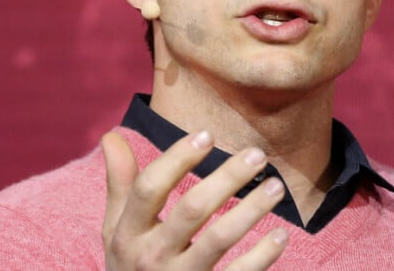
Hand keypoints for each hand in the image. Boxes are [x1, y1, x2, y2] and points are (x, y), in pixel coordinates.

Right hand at [101, 131, 287, 269]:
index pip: (150, 188)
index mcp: (128, 233)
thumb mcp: (117, 228)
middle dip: (227, 178)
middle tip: (257, 154)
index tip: (208, 134)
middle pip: (192, 209)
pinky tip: (281, 234)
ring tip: (277, 186)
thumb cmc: (131, 264)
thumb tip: (111, 136)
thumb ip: (120, 183)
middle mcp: (151, 257)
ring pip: (218, 240)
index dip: (178, 158)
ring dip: (251, 210)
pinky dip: (261, 257)